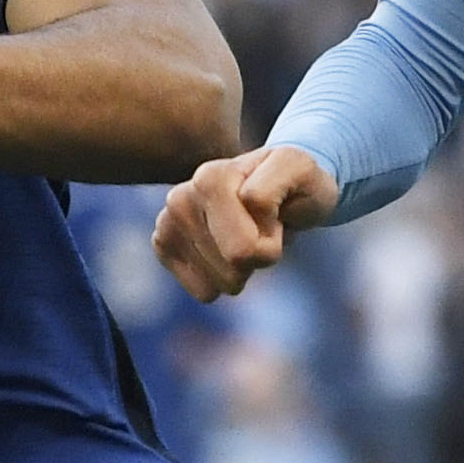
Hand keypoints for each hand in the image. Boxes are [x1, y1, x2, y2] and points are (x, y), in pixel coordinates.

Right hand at [155, 144, 342, 299]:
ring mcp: (167, 223)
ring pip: (220, 284)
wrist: (279, 186)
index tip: (276, 216)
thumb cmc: (293, 183)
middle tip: (262, 227)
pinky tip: (228, 248)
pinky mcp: (164, 246)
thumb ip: (275, 182)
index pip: (245, 250)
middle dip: (258, 256)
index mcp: (210, 179)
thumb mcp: (299, 170)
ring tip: (248, 233)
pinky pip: (204, 291)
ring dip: (244, 267)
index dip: (273, 242)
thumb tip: (247, 200)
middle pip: (232, 268)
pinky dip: (224, 279)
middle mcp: (180, 198)